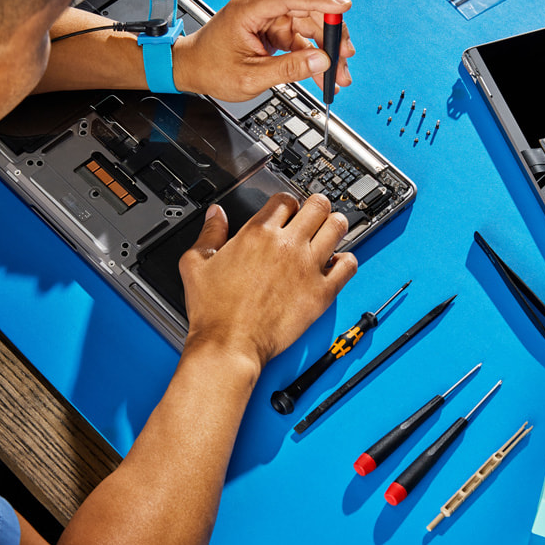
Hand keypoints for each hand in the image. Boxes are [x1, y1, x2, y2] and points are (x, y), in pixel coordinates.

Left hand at [171, 0, 355, 101]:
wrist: (191, 70)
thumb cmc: (210, 68)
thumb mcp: (250, 77)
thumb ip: (288, 69)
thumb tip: (321, 62)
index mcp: (249, 10)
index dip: (320, 0)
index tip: (344, 7)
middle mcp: (261, 8)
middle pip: (307, 13)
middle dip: (331, 37)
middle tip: (346, 59)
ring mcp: (268, 19)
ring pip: (308, 28)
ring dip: (326, 51)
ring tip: (339, 75)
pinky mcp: (273, 31)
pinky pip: (300, 40)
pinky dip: (313, 57)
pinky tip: (324, 73)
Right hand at [178, 193, 357, 368]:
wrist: (229, 344)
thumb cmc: (214, 311)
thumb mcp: (196, 263)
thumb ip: (209, 233)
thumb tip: (216, 214)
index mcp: (257, 233)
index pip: (285, 199)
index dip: (288, 203)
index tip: (289, 212)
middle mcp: (286, 245)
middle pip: (318, 205)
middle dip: (317, 206)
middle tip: (314, 216)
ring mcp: (307, 267)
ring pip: (338, 227)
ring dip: (335, 226)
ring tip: (329, 234)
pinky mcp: (321, 292)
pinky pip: (348, 265)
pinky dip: (347, 260)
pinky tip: (337, 264)